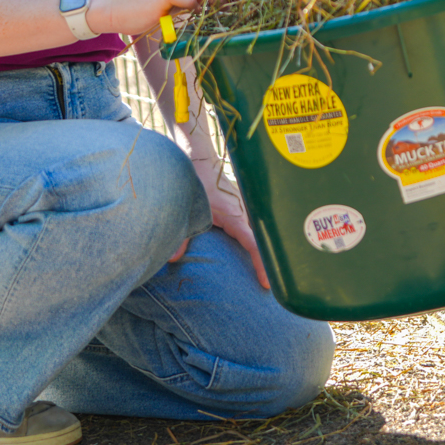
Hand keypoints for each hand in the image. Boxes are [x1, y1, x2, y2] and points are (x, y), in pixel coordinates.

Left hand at [167, 168, 270, 289]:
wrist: (197, 156)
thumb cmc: (196, 179)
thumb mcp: (189, 207)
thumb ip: (181, 235)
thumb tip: (172, 259)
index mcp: (236, 216)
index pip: (254, 244)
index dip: (261, 264)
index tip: (267, 283)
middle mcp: (244, 214)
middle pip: (262, 242)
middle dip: (268, 262)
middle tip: (272, 287)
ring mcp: (243, 210)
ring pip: (257, 234)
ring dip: (261, 251)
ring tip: (267, 273)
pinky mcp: (237, 209)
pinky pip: (249, 229)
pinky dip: (251, 241)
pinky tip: (248, 252)